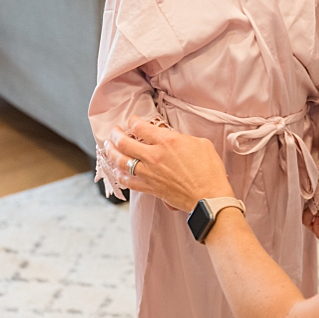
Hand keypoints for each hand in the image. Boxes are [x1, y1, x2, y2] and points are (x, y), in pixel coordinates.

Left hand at [103, 118, 232, 212]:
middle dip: (116, 135)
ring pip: (120, 161)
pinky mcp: (149, 188)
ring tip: (109, 147)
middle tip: (114, 132)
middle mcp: (154, 156)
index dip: (133, 121)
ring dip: (111, 152)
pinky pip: (127, 181)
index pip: (140, 127)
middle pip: (124, 143)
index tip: (132, 120)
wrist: (209, 196)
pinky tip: (117, 171)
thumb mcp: (202, 144)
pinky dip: (120, 175)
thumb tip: (174, 138)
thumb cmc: (210, 171)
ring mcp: (149, 173)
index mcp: (167, 141)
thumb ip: (183, 138)